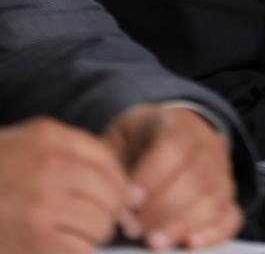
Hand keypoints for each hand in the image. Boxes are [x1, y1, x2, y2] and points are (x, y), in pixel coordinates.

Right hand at [0, 117, 129, 253]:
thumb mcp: (25, 144)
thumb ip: (67, 152)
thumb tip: (121, 185)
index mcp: (49, 137)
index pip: (106, 159)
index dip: (120, 184)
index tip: (123, 201)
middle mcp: (51, 165)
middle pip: (109, 192)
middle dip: (109, 213)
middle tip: (98, 224)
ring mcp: (42, 203)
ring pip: (99, 222)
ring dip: (93, 235)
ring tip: (75, 237)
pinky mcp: (35, 239)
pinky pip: (80, 249)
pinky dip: (80, 251)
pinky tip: (62, 248)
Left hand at [105, 104, 242, 248]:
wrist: (166, 134)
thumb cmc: (137, 141)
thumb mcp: (121, 137)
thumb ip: (113, 164)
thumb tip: (114, 201)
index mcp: (178, 123)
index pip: (174, 147)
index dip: (152, 177)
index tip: (129, 202)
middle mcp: (207, 144)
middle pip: (195, 177)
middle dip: (162, 209)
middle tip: (134, 229)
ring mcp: (222, 170)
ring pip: (212, 199)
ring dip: (181, 225)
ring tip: (153, 242)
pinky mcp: (227, 196)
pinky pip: (231, 216)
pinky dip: (214, 233)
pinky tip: (190, 244)